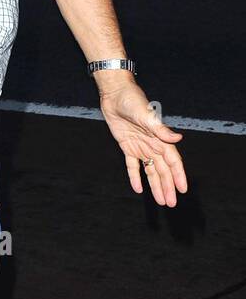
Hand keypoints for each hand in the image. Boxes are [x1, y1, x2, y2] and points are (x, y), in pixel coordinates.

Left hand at [98, 80, 186, 206]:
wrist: (115, 95)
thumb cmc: (133, 101)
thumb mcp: (147, 116)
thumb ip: (161, 130)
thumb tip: (178, 139)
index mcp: (160, 139)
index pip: (173, 162)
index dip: (178, 176)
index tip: (182, 190)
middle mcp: (153, 145)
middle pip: (163, 171)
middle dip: (168, 187)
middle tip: (171, 203)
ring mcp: (140, 146)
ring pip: (150, 171)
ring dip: (156, 185)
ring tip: (161, 200)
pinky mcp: (127, 146)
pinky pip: (132, 165)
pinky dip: (134, 176)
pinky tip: (138, 189)